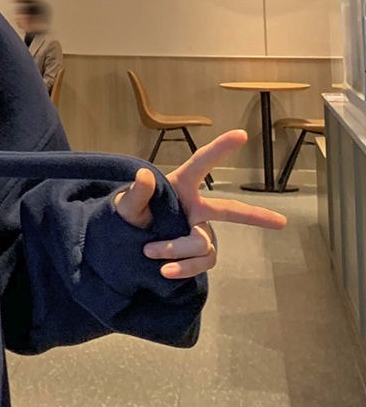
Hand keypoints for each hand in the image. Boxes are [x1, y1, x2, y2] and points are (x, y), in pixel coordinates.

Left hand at [114, 129, 285, 279]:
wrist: (124, 241)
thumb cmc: (129, 214)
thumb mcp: (125, 205)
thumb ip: (136, 193)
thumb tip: (143, 175)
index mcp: (179, 187)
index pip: (200, 165)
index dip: (219, 149)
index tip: (241, 134)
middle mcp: (195, 208)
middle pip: (230, 211)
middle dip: (256, 216)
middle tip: (281, 222)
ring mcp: (199, 231)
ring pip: (201, 243)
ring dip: (175, 249)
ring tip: (149, 251)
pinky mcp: (198, 252)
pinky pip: (202, 262)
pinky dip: (184, 268)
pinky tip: (165, 271)